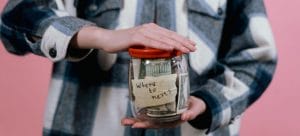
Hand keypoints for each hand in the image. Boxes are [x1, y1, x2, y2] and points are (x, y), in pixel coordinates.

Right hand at [71, 23, 195, 52]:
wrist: (108, 40)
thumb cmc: (125, 43)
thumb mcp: (141, 45)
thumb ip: (152, 47)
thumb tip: (164, 53)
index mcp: (152, 29)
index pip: (170, 35)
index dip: (182, 40)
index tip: (192, 46)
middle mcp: (149, 28)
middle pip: (170, 36)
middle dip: (183, 42)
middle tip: (194, 49)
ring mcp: (143, 32)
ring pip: (163, 38)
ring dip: (176, 44)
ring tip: (186, 49)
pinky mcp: (136, 37)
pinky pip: (151, 42)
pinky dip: (161, 45)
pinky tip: (170, 49)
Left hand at [121, 96, 205, 128]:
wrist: (194, 103)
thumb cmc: (194, 107)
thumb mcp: (195, 110)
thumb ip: (191, 114)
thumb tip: (184, 117)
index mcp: (171, 121)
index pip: (157, 124)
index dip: (146, 125)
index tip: (137, 125)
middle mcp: (164, 119)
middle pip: (148, 122)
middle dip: (136, 123)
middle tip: (125, 122)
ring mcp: (162, 115)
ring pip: (147, 118)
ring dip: (135, 119)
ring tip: (124, 120)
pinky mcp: (161, 108)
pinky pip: (150, 110)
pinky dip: (141, 110)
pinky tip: (133, 108)